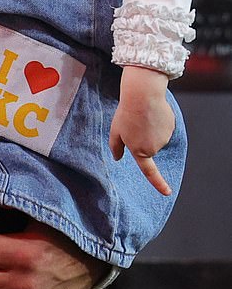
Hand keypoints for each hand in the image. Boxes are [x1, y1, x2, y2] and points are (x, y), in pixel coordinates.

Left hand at [110, 65, 174, 195]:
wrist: (143, 96)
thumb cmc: (126, 114)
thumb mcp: (115, 131)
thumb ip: (116, 147)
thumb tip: (117, 158)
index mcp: (140, 151)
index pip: (149, 172)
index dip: (158, 183)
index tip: (167, 192)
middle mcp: (154, 147)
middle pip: (148, 146)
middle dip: (141, 136)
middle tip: (133, 122)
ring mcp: (165, 137)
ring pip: (156, 135)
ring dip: (149, 128)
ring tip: (142, 115)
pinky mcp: (171, 126)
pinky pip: (163, 126)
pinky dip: (157, 120)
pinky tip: (151, 111)